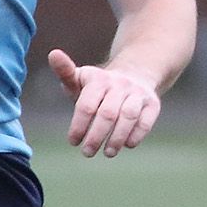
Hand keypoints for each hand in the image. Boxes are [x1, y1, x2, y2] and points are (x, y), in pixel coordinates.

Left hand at [46, 49, 161, 157]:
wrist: (134, 76)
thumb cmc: (98, 87)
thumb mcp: (80, 79)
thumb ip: (65, 72)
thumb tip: (53, 53)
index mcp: (99, 79)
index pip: (87, 106)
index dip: (79, 126)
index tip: (73, 141)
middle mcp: (120, 84)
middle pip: (107, 114)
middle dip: (96, 136)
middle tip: (87, 152)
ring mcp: (138, 93)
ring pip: (128, 117)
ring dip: (117, 138)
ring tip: (108, 153)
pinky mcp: (152, 104)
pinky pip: (146, 121)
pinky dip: (136, 135)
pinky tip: (126, 145)